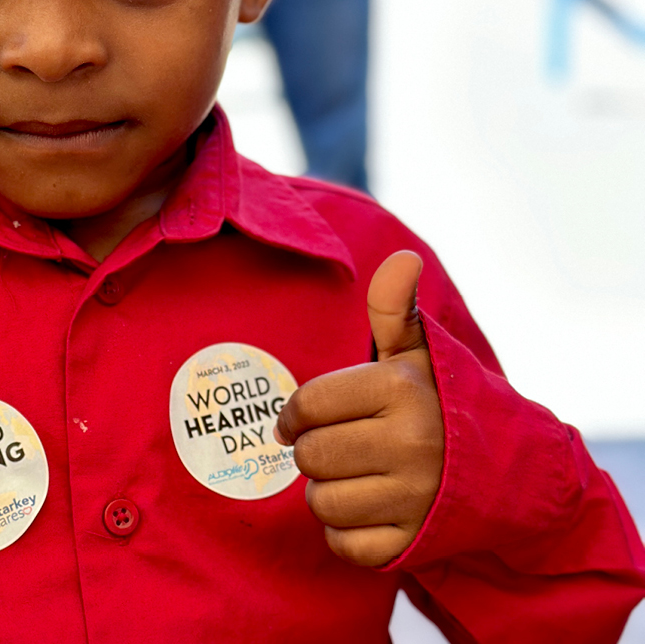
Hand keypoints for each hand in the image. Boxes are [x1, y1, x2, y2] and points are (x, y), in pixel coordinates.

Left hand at [274, 251, 442, 566]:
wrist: (509, 470)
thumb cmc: (441, 400)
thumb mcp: (418, 350)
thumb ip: (393, 306)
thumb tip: (402, 257)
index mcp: (400, 387)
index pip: (307, 405)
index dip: (293, 414)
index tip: (299, 420)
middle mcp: (410, 441)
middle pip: (310, 456)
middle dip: (312, 452)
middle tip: (334, 446)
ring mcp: (415, 496)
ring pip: (321, 502)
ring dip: (326, 492)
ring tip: (351, 476)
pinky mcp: (416, 542)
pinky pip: (345, 545)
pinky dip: (345, 534)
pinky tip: (365, 509)